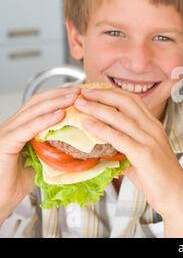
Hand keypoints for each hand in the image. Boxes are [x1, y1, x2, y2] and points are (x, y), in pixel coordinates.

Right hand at [0, 87, 79, 214]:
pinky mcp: (4, 143)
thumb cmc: (16, 184)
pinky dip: (44, 120)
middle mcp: (11, 126)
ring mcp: (6, 133)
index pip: (39, 105)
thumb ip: (56, 150)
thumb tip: (82, 146)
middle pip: (36, 102)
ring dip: (56, 102)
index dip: (58, 96)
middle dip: (60, 94)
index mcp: (19, 128)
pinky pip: (27, 128)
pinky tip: (60, 115)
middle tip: (80, 90)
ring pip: (32, 111)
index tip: (78, 93)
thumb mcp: (42, 162)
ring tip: (74, 97)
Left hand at [74, 86, 182, 236]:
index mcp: (153, 126)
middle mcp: (152, 128)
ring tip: (79, 103)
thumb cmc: (158, 179)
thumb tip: (101, 150)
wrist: (176, 195)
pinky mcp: (145, 154)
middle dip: (102, 93)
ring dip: (97, 107)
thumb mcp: (141, 157)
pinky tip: (87, 124)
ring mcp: (149, 140)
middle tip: (82, 92)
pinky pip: (119, 138)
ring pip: (120, 117)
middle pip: (126, 101)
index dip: (111, 92)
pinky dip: (101, 129)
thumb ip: (124, 149)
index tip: (93, 90)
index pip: (132, 100)